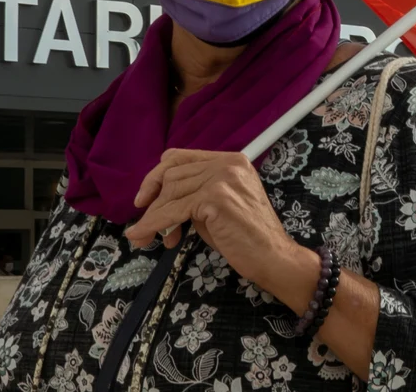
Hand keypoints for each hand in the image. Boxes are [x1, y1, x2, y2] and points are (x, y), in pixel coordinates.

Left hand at [124, 150, 293, 290]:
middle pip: (172, 174)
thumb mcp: (216, 208)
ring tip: (146, 238)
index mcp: (230, 160)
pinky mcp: (215, 197)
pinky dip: (153, 224)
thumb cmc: (246, 238)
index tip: (144, 199)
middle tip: (145, 228)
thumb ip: (193, 195)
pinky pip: (173, 210)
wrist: (273, 258)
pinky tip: (142, 235)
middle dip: (153, 202)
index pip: (180, 157)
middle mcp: (226, 163)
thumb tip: (155, 203)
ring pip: (170, 192)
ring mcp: (221, 178)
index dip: (156, 177)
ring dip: (152, 217)